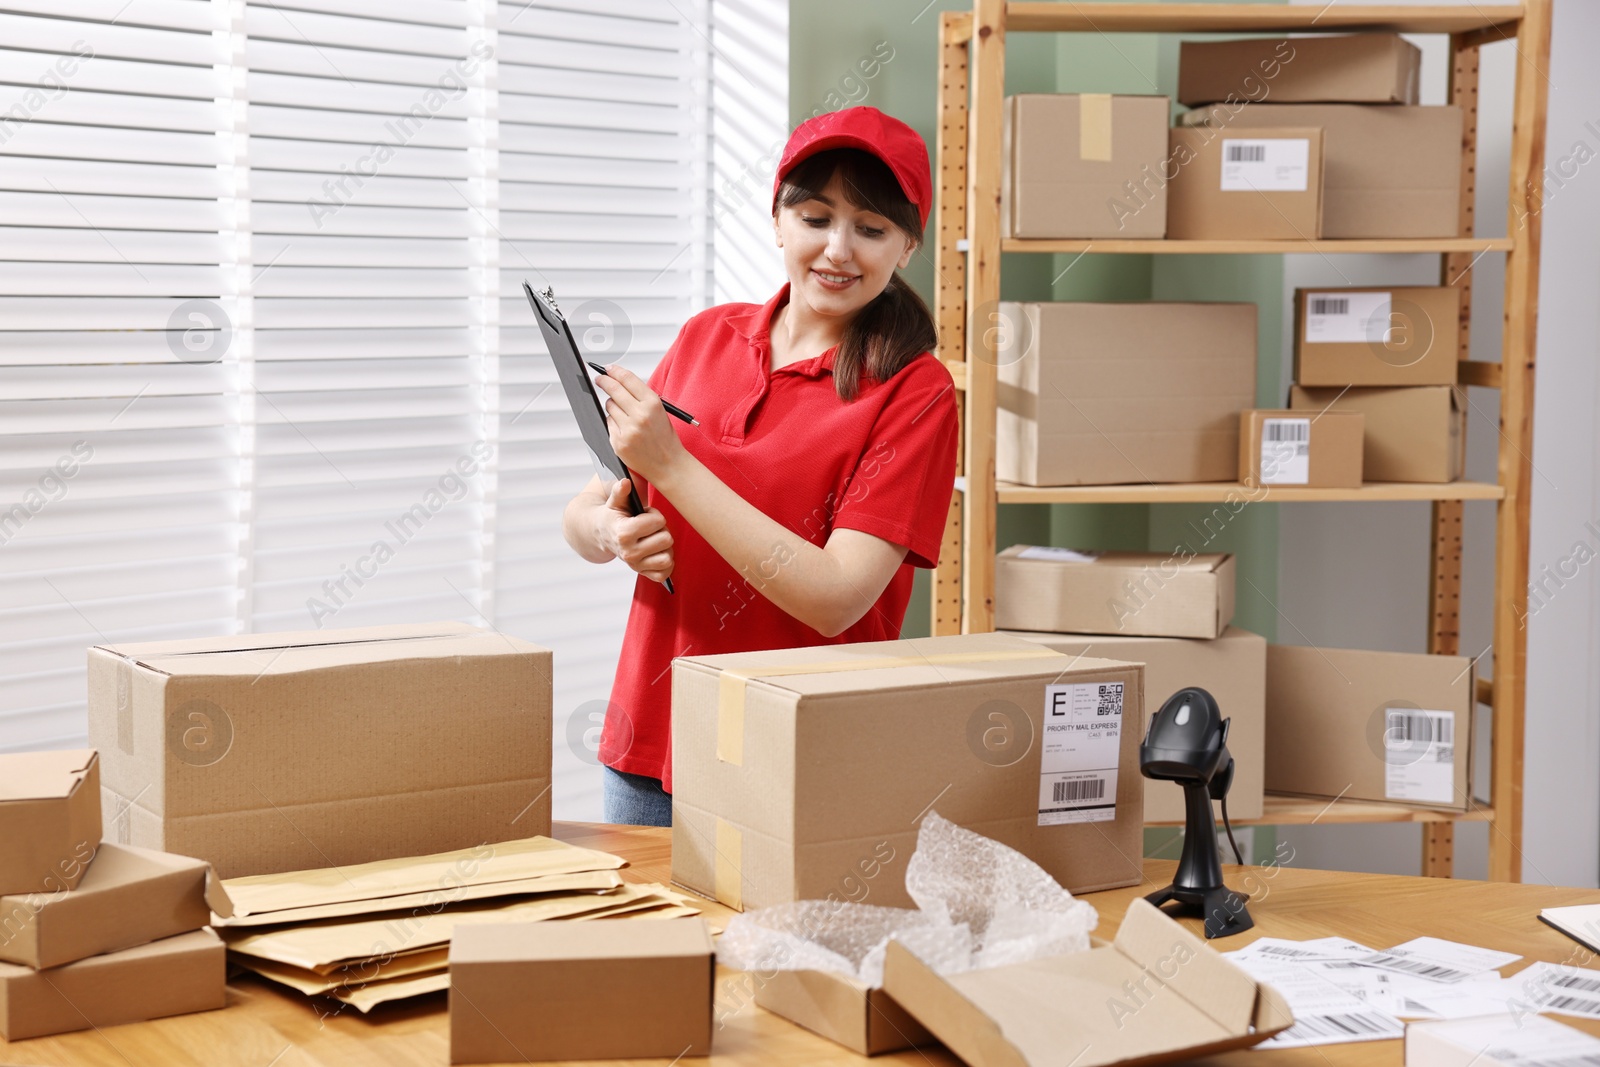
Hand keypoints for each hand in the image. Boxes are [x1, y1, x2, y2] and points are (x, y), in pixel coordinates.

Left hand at [592, 363, 682, 484]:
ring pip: (609, 406)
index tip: (607, 368)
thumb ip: (640, 396)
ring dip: (612, 406)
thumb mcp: (659, 411)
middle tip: (600, 379)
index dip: (615, 371)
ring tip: (625, 415)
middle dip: (604, 381)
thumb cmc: (664, 437)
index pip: (628, 379)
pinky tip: (625, 429)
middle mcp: (640, 415)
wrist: (669, 464)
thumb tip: (617, 381)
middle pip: (614, 389)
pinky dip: (614, 423)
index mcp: (653, 404)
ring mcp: (628, 429)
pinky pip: (609, 423)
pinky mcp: (619, 442)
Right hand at [597, 478, 674, 584]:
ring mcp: (636, 565)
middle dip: (661, 530)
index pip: (658, 521)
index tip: (644, 515)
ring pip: (668, 558)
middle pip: (666, 539)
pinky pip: (664, 574)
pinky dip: (666, 564)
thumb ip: (620, 491)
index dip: (654, 515)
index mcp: (624, 533)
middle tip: (649, 528)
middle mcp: (629, 552)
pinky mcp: (642, 573)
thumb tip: (625, 482)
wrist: (602, 534)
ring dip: (665, 547)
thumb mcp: (615, 501)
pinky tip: (658, 553)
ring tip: (653, 539)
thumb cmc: (613, 515)